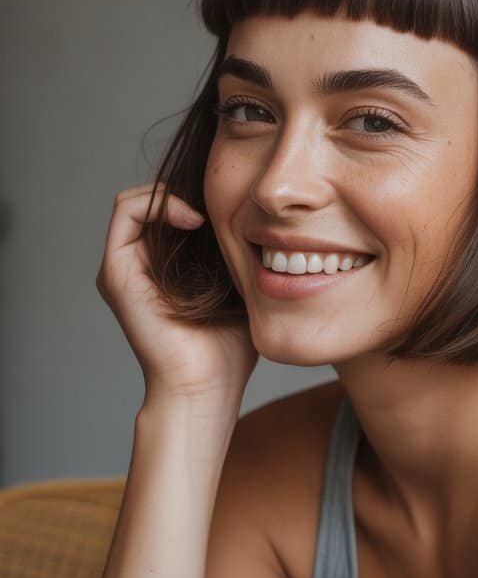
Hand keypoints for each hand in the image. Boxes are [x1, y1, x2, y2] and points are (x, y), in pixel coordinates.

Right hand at [95, 181, 258, 407]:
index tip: (231, 206)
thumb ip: (237, 257)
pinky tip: (194, 218)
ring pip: (136, 200)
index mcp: (159, 270)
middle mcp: (136, 266)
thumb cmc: (228, 349)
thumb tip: (260, 221)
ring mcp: (122, 267)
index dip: (195, 196)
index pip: (168, 209)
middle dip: (186, 191)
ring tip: (207, 212)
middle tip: (221, 200)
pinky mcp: (116, 271)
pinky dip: (159, 202)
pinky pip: (126, 211)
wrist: (206, 386)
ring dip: (172, 193)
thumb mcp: (238, 289)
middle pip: (152, 201)